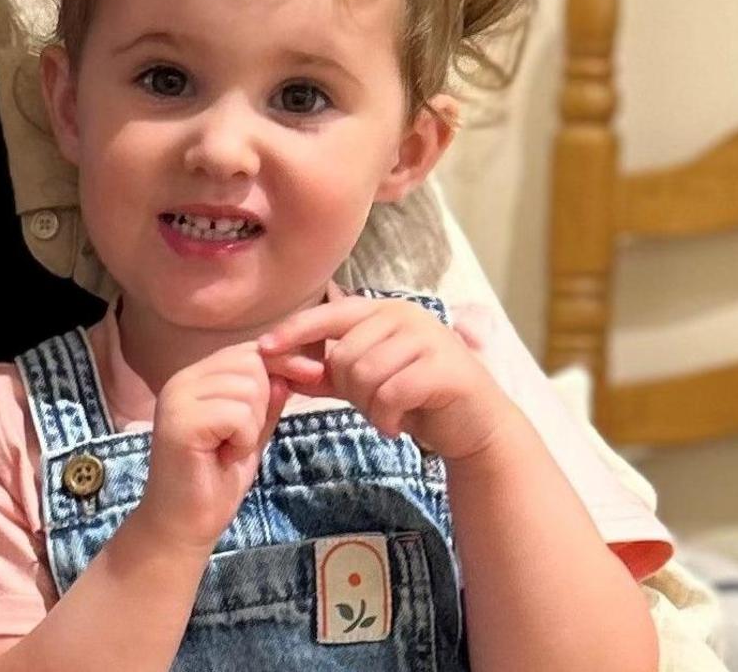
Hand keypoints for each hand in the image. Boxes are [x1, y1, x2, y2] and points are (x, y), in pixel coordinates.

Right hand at [135, 342, 290, 547]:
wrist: (184, 524)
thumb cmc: (216, 480)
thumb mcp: (251, 434)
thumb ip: (266, 402)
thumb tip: (291, 371)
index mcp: (196, 378)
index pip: (248, 351)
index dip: (284, 361)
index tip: (314, 375)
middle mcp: (182, 380)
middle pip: (250, 362)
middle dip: (263, 401)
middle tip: (240, 437)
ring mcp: (177, 399)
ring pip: (247, 388)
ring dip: (251, 425)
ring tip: (229, 448)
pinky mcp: (180, 422)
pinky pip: (237, 414)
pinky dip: (243, 440)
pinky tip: (224, 457)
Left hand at [259, 298, 513, 461]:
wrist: (473, 425)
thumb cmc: (415, 399)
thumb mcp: (366, 382)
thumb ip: (327, 373)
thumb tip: (280, 366)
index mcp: (385, 311)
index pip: (329, 314)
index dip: (294, 331)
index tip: (264, 348)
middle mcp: (406, 315)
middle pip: (343, 354)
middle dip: (347, 389)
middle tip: (370, 404)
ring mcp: (429, 339)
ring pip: (364, 374)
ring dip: (367, 406)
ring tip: (386, 413)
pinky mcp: (446, 369)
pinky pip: (390, 394)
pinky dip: (385, 418)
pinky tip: (396, 426)